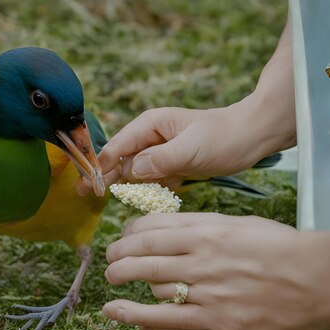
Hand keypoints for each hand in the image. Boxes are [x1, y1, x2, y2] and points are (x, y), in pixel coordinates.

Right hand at [76, 18, 295, 195]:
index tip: (87, 184)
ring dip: (120, 185)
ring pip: (132, 171)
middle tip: (82, 194)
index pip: (117, 146)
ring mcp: (159, 151)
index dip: (100, 165)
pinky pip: (149, 179)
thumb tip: (132, 171)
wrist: (252, 137)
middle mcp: (149, 137)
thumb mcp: (190, 149)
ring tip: (98, 199)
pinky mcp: (169, 164)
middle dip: (102, 175)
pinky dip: (143, 190)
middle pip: (119, 159)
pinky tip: (138, 200)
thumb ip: (160, 160)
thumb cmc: (223, 137)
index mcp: (150, 125)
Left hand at [102, 213, 329, 329]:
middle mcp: (205, 269)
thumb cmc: (275, 249)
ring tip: (111, 306)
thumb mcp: (234, 225)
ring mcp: (214, 304)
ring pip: (155, 304)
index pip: (147, 238)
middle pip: (143, 268)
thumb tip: (150, 228)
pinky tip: (141, 326)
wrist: (320, 282)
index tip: (116, 247)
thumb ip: (191, 226)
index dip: (123, 243)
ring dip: (127, 306)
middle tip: (109, 272)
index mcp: (206, 237)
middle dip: (117, 269)